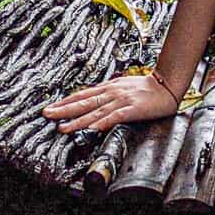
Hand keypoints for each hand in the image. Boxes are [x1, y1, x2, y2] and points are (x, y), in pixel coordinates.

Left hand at [42, 72, 179, 133]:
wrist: (168, 84)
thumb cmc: (147, 87)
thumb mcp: (124, 86)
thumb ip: (109, 94)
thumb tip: (94, 101)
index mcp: (109, 88)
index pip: (83, 94)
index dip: (66, 102)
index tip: (51, 107)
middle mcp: (111, 93)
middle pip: (83, 102)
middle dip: (64, 109)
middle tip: (47, 114)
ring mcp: (121, 101)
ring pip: (95, 111)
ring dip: (77, 120)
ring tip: (63, 128)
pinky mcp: (132, 109)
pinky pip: (114, 117)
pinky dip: (102, 123)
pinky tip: (92, 129)